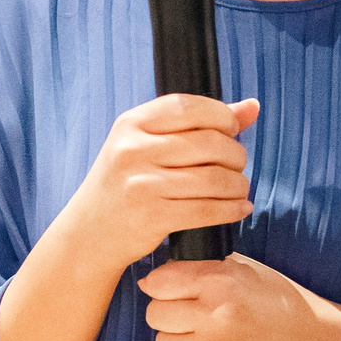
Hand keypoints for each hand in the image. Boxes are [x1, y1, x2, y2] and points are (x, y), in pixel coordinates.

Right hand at [56, 94, 257, 275]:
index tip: (231, 131)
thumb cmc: (125, 183)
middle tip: (236, 165)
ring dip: (238, 184)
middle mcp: (133, 150)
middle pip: (209, 142)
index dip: (222, 117)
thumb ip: (197, 123)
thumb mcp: (146, 144)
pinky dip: (232, 209)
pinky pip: (208, 209)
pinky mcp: (152, 217)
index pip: (190, 107)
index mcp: (131, 123)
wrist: (90, 233)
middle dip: (235, 155)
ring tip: (239, 189)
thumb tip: (251, 107)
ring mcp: (141, 184)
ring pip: (213, 177)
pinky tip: (239, 209)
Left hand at [140, 252, 340, 340]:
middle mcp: (213, 316)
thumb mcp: (243, 269)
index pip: (158, 283)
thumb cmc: (276, 300)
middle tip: (190, 313)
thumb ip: (201, 269)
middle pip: (155, 314)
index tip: (172, 289)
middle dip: (168, 312)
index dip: (162, 285)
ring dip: (177, 338)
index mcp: (218, 282)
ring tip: (203, 333)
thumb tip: (153, 279)